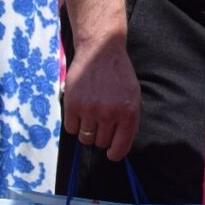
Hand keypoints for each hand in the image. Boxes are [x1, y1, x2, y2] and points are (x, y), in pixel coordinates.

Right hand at [62, 31, 142, 159]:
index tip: (110, 153)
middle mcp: (110, 114)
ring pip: (85, 138)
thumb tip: (119, 145)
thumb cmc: (119, 75)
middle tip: (100, 121)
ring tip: (90, 114)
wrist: (100, 51)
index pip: (120, 148)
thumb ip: (128, 120)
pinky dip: (74, 124)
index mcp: (128, 114)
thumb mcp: (133, 96)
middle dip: (100, 135)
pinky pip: (71, 129)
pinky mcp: (73, 105)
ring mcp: (90, 110)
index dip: (114, 153)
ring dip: (87, 130)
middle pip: (100, 143)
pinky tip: (79, 110)